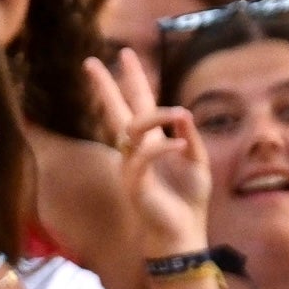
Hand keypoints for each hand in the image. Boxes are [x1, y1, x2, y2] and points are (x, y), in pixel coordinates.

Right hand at [87, 51, 209, 256]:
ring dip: (156, 115)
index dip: (132, 79)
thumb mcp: (197, 161)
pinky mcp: (134, 182)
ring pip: (133, 127)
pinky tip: (180, 144)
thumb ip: (189, 136)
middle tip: (90, 61)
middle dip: (105, 85)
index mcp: (150, 143)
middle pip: (115, 111)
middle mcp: (134, 151)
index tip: (124, 54)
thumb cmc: (188, 201)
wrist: (182, 234)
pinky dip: (165, 145)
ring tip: (179, 113)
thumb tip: (183, 113)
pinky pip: (145, 154)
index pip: (138, 105)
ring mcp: (131, 166)